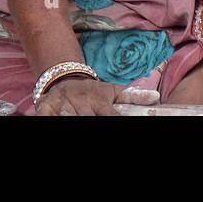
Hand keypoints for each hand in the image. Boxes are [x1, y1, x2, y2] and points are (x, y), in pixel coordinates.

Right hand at [35, 78, 158, 115]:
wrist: (65, 79)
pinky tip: (57, 117)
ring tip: (75, 119)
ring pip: (68, 116)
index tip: (119, 122)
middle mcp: (82, 103)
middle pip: (87, 118)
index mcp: (99, 101)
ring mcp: (64, 105)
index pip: (111, 116)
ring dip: (71, 118)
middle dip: (91, 120)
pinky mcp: (46, 107)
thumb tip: (156, 97)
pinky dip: (50, 118)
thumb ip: (132, 96)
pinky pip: (46, 116)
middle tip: (93, 121)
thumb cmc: (93, 92)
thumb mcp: (112, 91)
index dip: (116, 119)